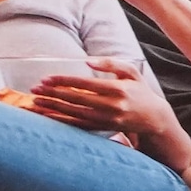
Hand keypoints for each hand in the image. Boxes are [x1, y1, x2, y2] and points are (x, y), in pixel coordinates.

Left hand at [25, 60, 186, 162]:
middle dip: (53, 94)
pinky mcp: (105, 128)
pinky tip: (49, 116)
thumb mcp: (131, 72)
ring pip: (75, 113)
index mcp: (118, 89)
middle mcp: (113, 105)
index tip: (46, 78)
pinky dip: (63, 121)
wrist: (155, 118)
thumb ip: (111, 64)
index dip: (64, 81)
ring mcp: (108, 119)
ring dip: (53, 108)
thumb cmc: (140, 91)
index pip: (85, 83)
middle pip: (76, 99)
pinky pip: (79, 125)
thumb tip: (88, 62)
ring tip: (36, 102)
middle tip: (35, 89)